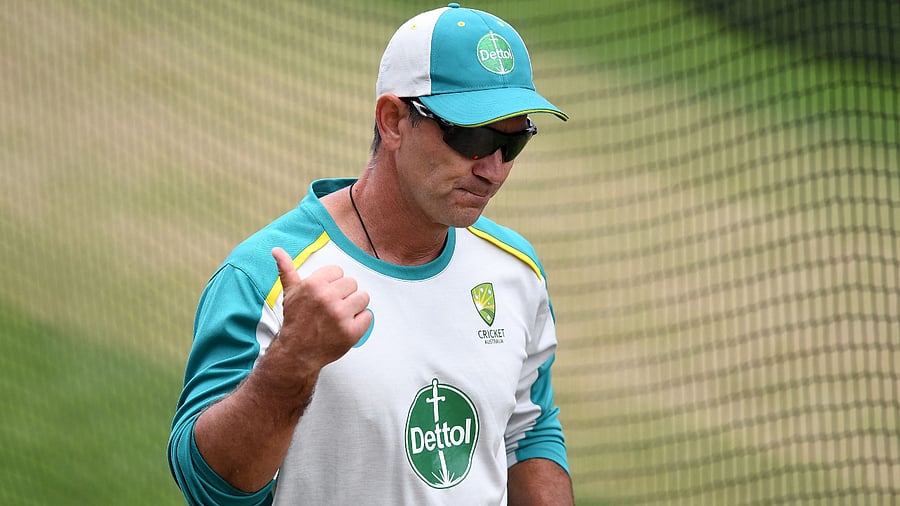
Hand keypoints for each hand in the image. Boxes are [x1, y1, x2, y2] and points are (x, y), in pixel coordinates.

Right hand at [271, 247, 371, 371]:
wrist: (297, 352)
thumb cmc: (296, 321)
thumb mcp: (290, 293)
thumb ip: (286, 269)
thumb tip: (276, 250)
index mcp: (313, 285)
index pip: (339, 271)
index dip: (333, 284)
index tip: (325, 295)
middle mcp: (327, 298)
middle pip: (352, 283)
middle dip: (344, 294)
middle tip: (332, 307)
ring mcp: (340, 315)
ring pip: (363, 297)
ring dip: (355, 306)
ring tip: (341, 315)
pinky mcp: (351, 332)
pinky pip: (368, 316)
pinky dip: (360, 322)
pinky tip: (346, 326)